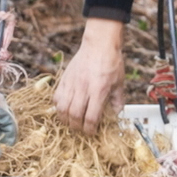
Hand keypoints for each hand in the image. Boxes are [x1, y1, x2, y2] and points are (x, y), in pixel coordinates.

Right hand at [54, 19, 126, 134]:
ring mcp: (72, 83)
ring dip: (65, 119)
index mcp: (99, 90)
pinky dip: (58, 107)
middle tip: (81, 129)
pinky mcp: (64, 79)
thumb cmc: (111, 62)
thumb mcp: (119, 82)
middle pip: (74, 115)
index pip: (91, 117)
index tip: (92, 132)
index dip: (90, 129)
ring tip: (71, 122)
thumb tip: (116, 115)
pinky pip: (56, 97)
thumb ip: (117, 100)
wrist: (99, 44)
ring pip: (62, 108)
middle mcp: (83, 88)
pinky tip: (64, 109)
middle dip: (77, 127)